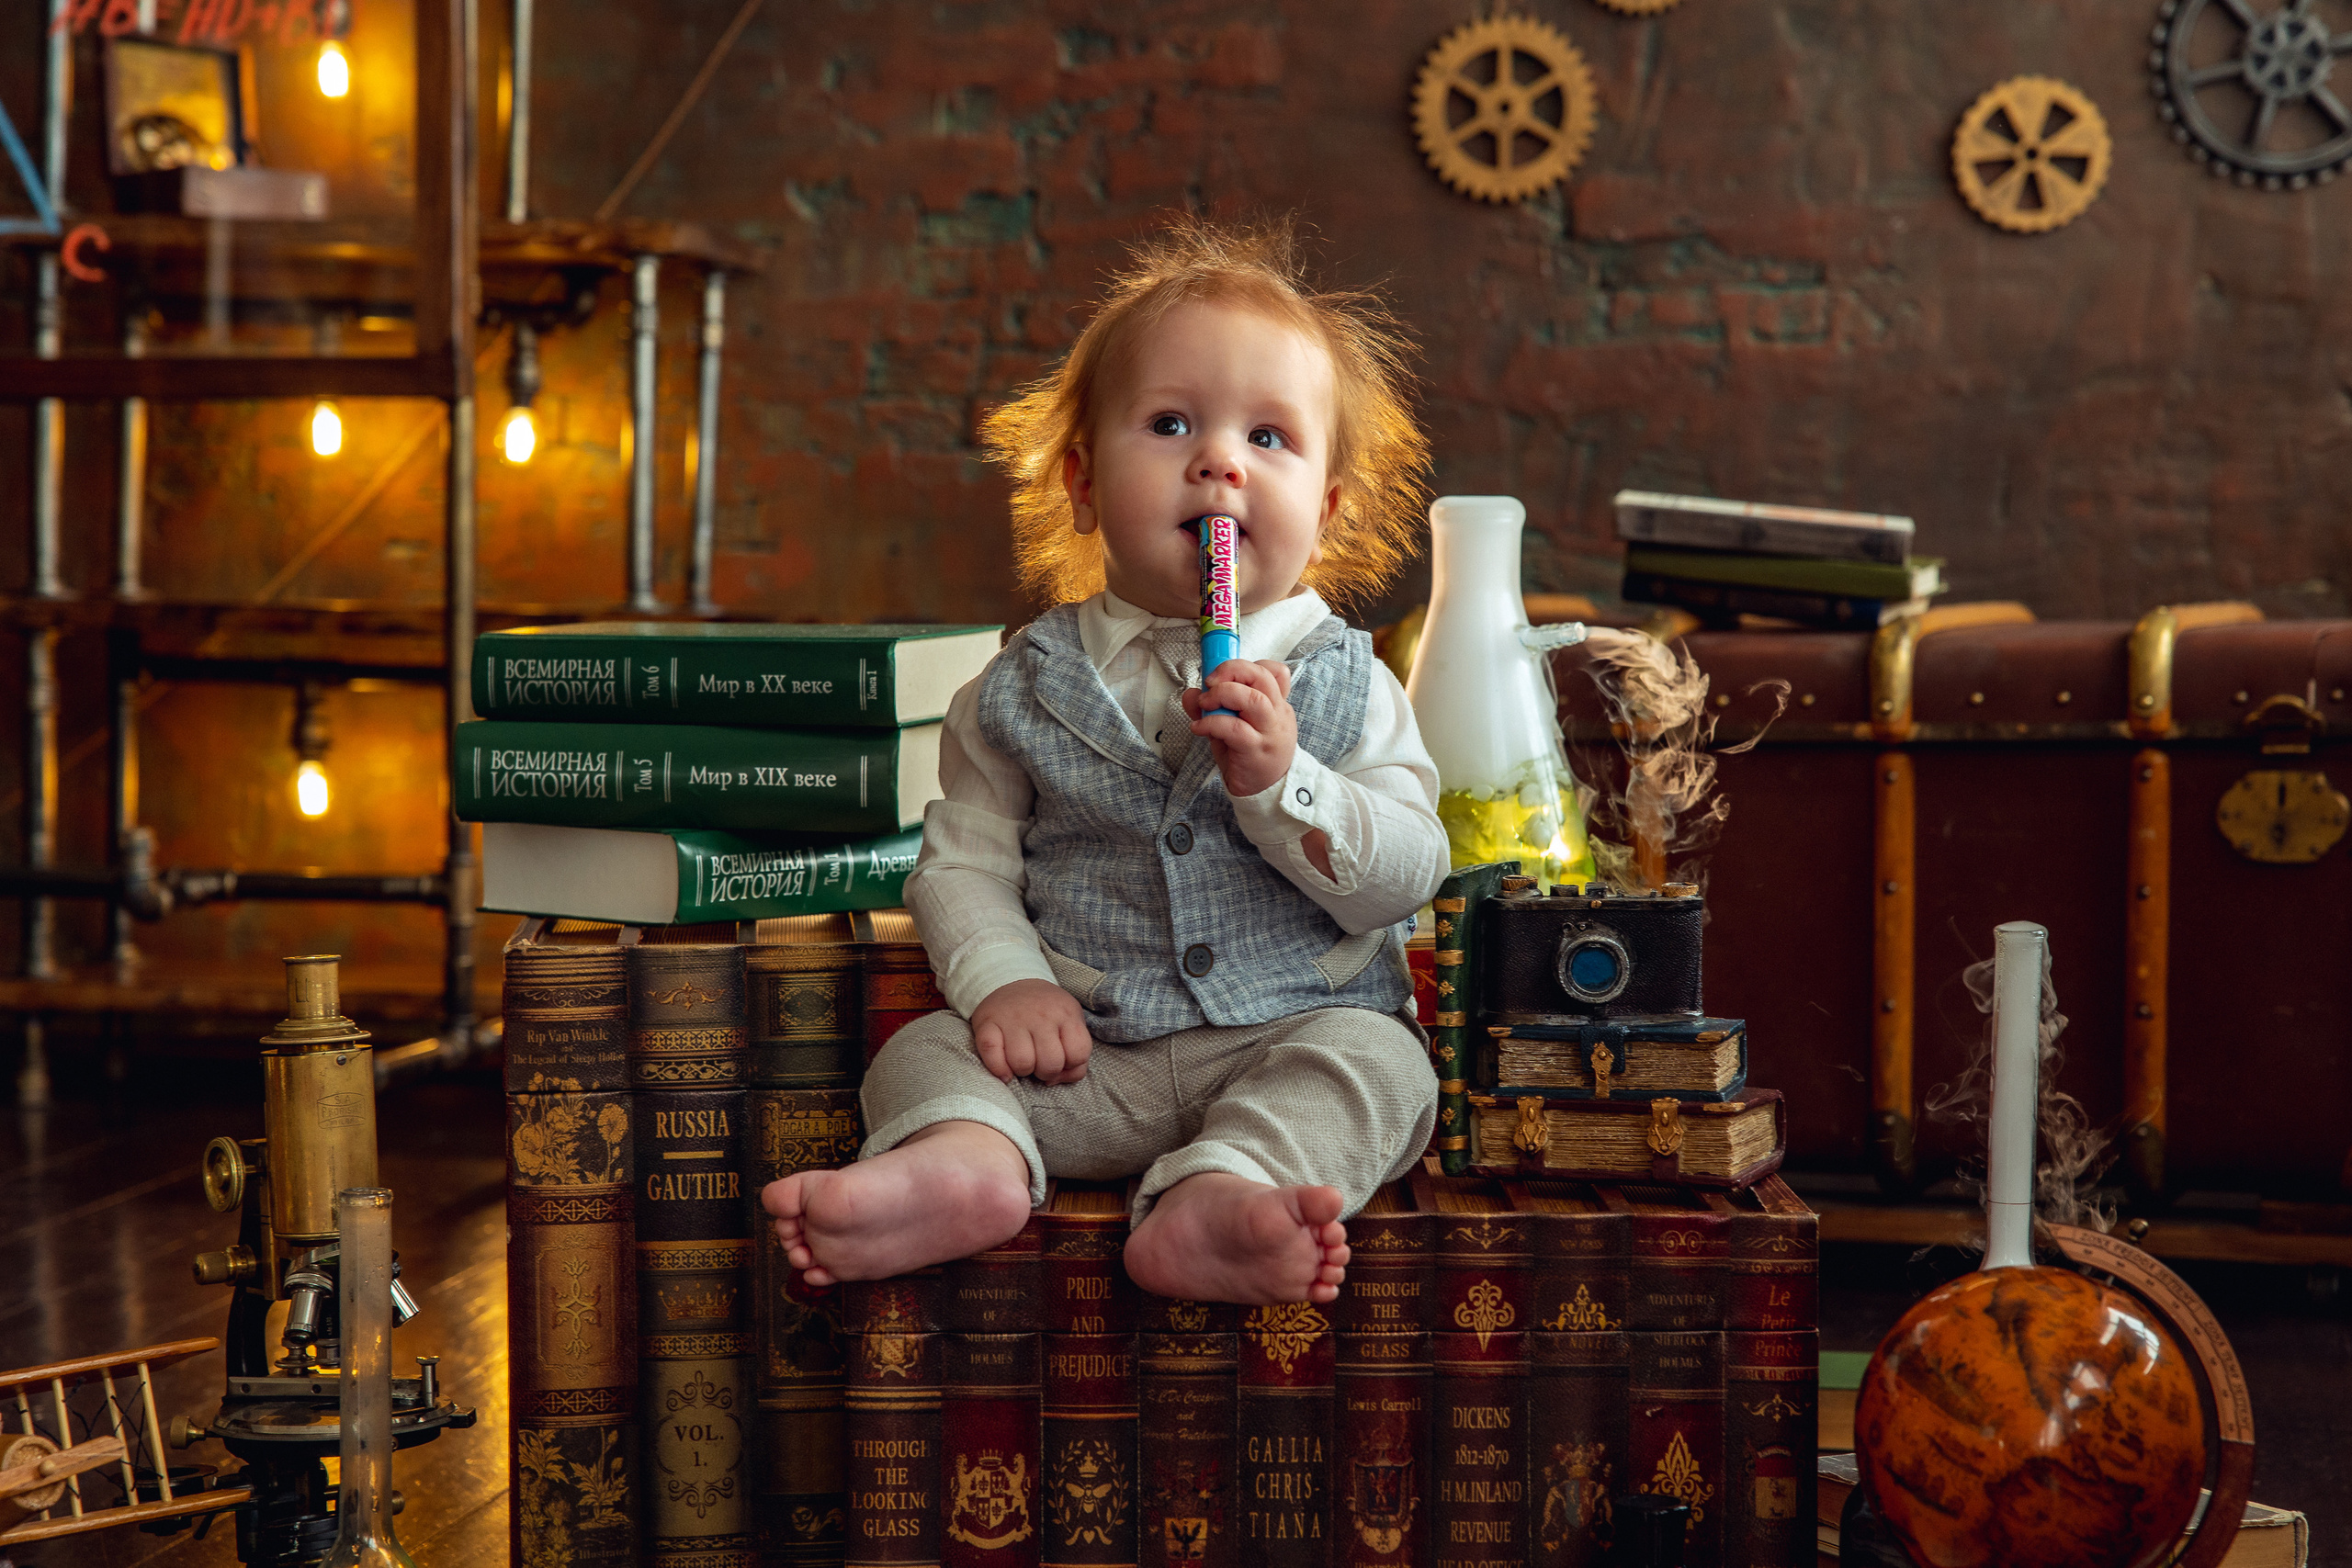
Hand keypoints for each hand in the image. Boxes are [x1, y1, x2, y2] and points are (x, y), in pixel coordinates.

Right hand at [970, 978, 1093, 1084]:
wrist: (1011, 979)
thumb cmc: (1045, 1010)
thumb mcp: (1070, 1020)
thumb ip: (1076, 1053)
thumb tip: (1056, 1080)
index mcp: (1066, 1013)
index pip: (1078, 1053)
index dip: (1071, 1066)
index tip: (1062, 1060)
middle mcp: (1040, 1015)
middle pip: (1050, 1063)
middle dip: (1046, 1072)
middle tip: (1039, 1063)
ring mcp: (1013, 1019)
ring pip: (1022, 1063)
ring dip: (1022, 1072)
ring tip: (1022, 1062)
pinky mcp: (987, 1024)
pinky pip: (992, 1056)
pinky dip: (999, 1069)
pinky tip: (1005, 1071)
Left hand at [1180, 658, 1297, 798]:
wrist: (1266, 792)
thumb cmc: (1249, 756)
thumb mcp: (1232, 727)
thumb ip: (1213, 708)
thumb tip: (1190, 692)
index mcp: (1277, 704)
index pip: (1276, 671)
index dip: (1248, 665)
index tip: (1223, 674)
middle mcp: (1277, 714)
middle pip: (1263, 676)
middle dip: (1232, 670)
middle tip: (1210, 682)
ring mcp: (1269, 732)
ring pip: (1253, 699)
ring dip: (1223, 694)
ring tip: (1205, 703)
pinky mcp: (1256, 750)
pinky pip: (1235, 728)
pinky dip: (1212, 723)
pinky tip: (1199, 728)